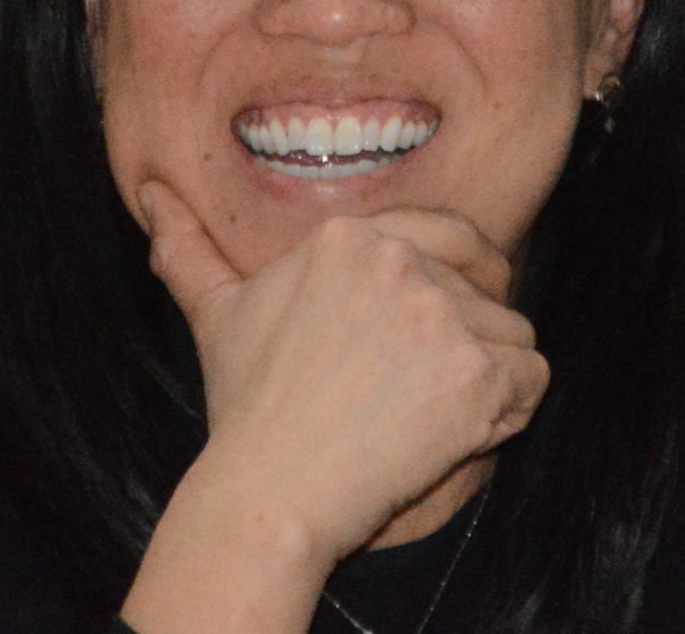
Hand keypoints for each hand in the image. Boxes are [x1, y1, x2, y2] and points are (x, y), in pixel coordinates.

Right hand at [142, 181, 547, 564]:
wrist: (272, 489)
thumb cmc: (248, 408)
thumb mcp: (216, 314)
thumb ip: (190, 250)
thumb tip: (151, 196)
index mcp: (349, 235)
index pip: (451, 234)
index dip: (458, 280)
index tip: (432, 329)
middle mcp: (400, 261)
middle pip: (485, 285)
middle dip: (467, 335)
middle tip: (419, 386)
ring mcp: (441, 315)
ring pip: (512, 331)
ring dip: (488, 376)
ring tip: (428, 414)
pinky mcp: (476, 372)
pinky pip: (533, 378)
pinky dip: (512, 410)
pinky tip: (459, 431)